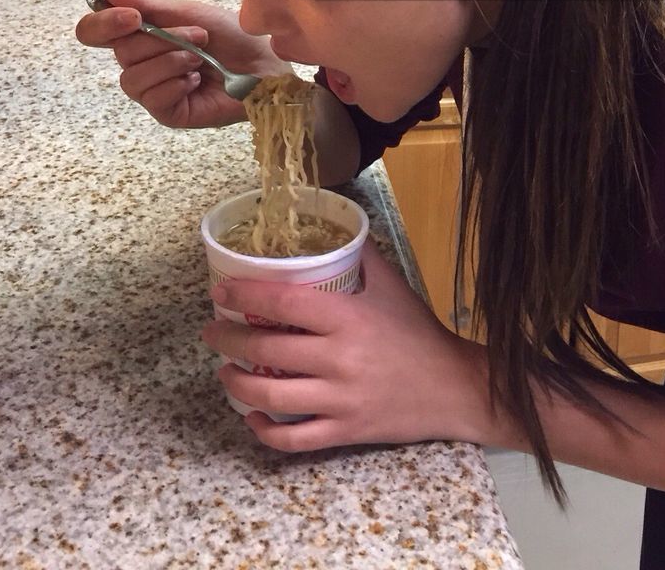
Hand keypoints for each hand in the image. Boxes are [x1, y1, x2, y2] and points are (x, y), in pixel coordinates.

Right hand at [75, 0, 290, 128]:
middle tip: (199, 35)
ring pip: (132, 77)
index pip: (94, 32)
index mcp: (140, 36)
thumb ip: (144, 2)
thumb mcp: (187, 13)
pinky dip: (176, 84)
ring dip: (170, 61)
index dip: (103, 24)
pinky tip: (197, 81)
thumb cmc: (231, 35)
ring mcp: (152, 90)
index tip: (133, 17)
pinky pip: (152, 98)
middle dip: (161, 39)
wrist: (266, 64)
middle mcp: (141, 63)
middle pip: (120, 52)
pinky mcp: (168, 113)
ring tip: (200, 58)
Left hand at [200, 239, 492, 450]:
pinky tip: (251, 418)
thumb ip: (363, 255)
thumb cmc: (418, 334)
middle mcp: (338, 359)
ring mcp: (338, 399)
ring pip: (271, 396)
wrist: (452, 387)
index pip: (284, 302)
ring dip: (237, 384)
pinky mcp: (343, 430)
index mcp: (347, 318)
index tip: (221, 291)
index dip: (246, 295)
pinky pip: (293, 438)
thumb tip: (339, 225)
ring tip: (224, 370)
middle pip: (267, 350)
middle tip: (211, 331)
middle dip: (228, 340)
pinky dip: (264, 430)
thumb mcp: (393, 286)